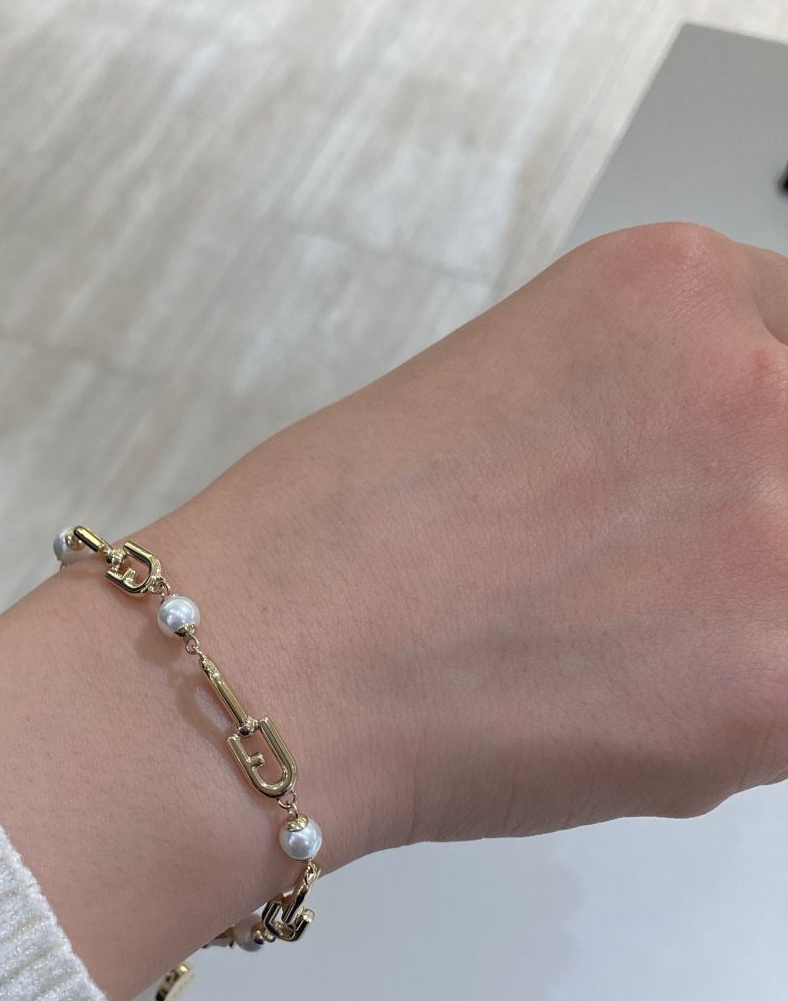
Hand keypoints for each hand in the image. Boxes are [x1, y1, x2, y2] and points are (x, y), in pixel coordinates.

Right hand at [0, 224, 787, 1000]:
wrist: (265, 664)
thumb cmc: (333, 538)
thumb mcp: (521, 385)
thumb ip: (662, 409)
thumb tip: (725, 490)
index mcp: (677, 284)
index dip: (765, 435)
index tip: (724, 484)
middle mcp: (753, 381)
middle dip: (748, 531)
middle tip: (655, 582)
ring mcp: (777, 529)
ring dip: (746, 623)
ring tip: (628, 656)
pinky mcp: (779, 682)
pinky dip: (738, 716)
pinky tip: (627, 716)